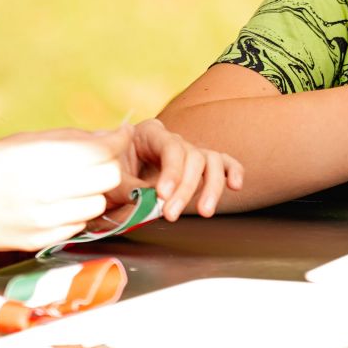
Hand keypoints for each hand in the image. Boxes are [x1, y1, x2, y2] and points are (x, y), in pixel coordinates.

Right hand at [0, 128, 127, 266]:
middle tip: (95, 159)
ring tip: (75, 183)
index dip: (117, 140)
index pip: (103, 150)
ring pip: (98, 204)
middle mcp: (47, 192)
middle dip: (108, 164)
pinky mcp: (41, 241)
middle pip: (109, 177)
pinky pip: (79, 225)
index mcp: (41, 159)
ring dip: (94, 191)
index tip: (119, 135)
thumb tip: (109, 135)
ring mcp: (45, 221)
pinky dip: (77, 213)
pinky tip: (59, 203)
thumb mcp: (24, 140)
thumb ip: (68, 138)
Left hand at [117, 120, 243, 220]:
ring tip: (205, 211)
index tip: (162, 194)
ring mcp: (190, 152)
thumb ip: (126, 186)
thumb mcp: (111, 177)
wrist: (112, 175)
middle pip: (192, 157)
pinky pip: (223, 164)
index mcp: (149, 134)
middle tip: (172, 214)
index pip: (169, 146)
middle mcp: (174, 139)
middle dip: (185, 188)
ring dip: (211, 187)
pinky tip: (236, 185)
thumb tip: (141, 198)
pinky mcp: (201, 166)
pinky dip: (232, 172)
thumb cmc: (111, 174)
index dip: (170, 171)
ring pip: (211, 162)